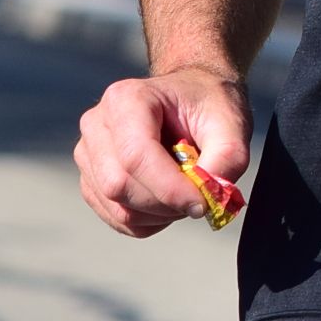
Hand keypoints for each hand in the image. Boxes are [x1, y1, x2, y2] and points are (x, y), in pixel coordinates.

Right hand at [75, 69, 252, 237]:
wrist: (190, 99)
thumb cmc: (208, 105)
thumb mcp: (231, 123)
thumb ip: (228, 158)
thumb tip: (210, 197)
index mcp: (126, 99)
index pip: (135, 157)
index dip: (169, 189)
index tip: (203, 203)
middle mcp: (97, 124)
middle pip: (119, 186)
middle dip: (165, 203)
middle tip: (199, 196)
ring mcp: (89, 154)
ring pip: (117, 208)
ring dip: (159, 214)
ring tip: (185, 190)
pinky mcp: (91, 180)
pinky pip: (117, 218)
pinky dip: (149, 221)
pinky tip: (168, 200)